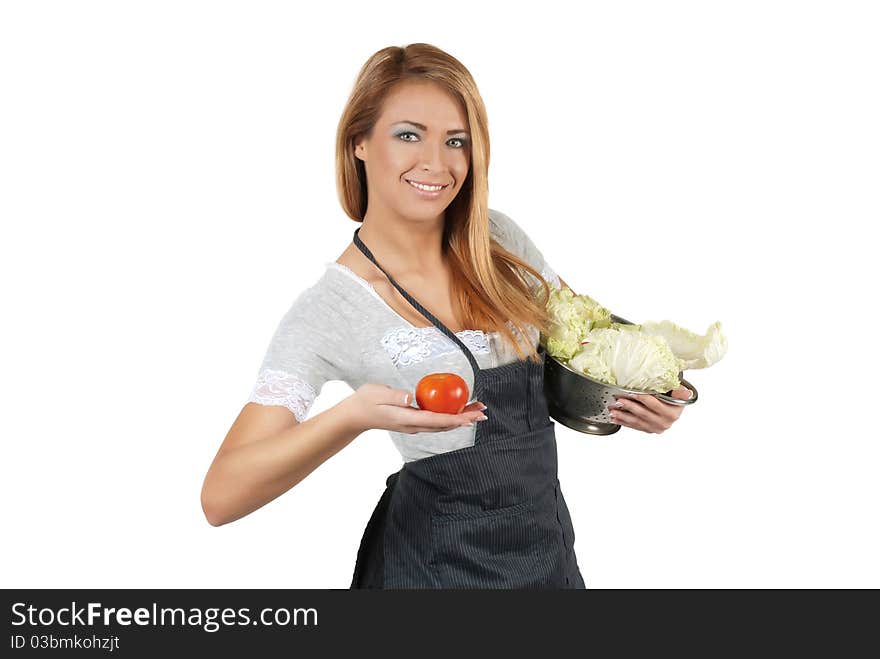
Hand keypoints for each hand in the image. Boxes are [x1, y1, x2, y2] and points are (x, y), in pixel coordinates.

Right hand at [345, 383, 487, 434]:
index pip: (436, 420)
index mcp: (406, 419)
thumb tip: (410, 397)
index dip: (456, 419)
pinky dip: (450, 416)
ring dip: (461, 418)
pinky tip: (458, 410)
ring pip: (442, 424)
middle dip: (465, 419)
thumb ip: (394, 395)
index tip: (471, 417)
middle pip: (444, 424)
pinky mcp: (413, 421)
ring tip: (477, 411)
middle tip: (483, 413)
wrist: (355, 415)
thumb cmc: (365, 401)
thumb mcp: (377, 394)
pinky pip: (435, 420)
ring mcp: (414, 425)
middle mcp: (413, 425)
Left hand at [607, 385, 690, 433]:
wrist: (674, 407)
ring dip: (623, 416)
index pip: (654, 404)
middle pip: (643, 413)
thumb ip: (679, 391)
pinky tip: (615, 418)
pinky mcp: (649, 430)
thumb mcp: (678, 391)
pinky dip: (624, 422)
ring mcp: (656, 427)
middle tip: (618, 400)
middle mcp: (665, 422)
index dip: (642, 398)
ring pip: (637, 421)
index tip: (631, 392)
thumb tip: (685, 391)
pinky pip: (634, 426)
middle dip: (628, 406)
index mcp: (672, 413)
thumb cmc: (674, 396)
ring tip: (612, 410)